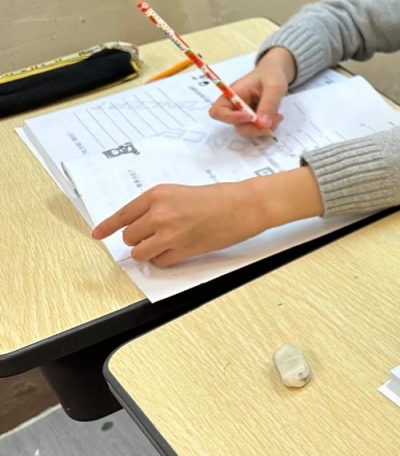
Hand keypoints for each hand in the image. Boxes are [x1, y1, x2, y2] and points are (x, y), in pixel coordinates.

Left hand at [90, 167, 321, 266]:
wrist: (245, 205)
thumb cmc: (220, 197)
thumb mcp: (181, 193)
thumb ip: (158, 206)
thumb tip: (140, 225)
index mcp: (157, 195)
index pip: (122, 215)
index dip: (107, 227)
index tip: (97, 234)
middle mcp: (159, 213)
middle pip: (129, 237)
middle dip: (139, 239)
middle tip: (156, 236)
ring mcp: (170, 233)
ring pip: (140, 252)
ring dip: (149, 252)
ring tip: (166, 245)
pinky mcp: (183, 250)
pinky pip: (161, 262)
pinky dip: (166, 259)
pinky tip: (179, 250)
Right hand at [209, 47, 296, 136]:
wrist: (276, 73)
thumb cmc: (271, 75)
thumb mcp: (274, 86)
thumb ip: (269, 103)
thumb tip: (264, 124)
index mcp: (233, 94)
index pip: (218, 112)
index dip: (231, 118)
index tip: (251, 117)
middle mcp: (235, 106)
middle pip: (235, 125)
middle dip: (254, 127)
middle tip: (272, 121)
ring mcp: (244, 114)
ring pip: (247, 130)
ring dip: (263, 128)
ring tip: (278, 117)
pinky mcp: (253, 119)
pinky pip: (256, 129)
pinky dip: (267, 127)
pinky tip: (277, 117)